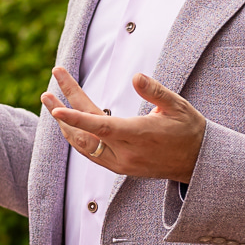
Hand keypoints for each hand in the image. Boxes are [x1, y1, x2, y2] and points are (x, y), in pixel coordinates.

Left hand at [41, 66, 206, 183]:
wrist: (198, 163)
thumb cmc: (189, 129)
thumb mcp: (178, 106)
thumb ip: (155, 92)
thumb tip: (135, 77)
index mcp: (139, 134)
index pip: (101, 125)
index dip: (76, 116)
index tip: (56, 107)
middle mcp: (126, 152)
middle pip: (86, 133)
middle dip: (62, 111)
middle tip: (46, 91)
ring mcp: (121, 163)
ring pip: (84, 147)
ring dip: (65, 125)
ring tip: (50, 102)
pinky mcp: (120, 168)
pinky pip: (91, 154)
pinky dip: (76, 137)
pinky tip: (67, 123)